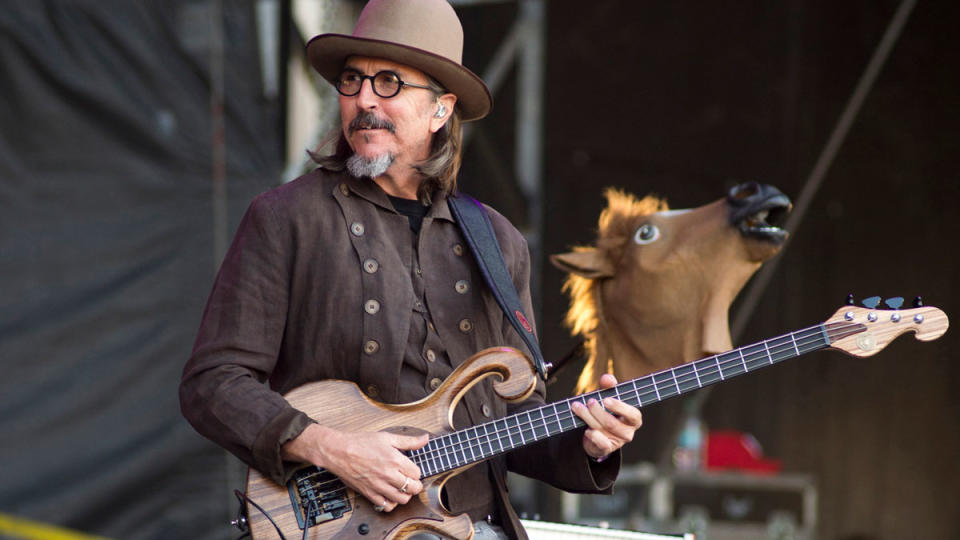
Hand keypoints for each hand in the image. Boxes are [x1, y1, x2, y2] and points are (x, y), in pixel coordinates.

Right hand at [283, 424, 427, 511]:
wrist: (339, 451)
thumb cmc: (360, 443)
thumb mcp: (387, 437)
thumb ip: (408, 441)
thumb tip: (424, 439)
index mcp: (395, 460)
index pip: (417, 473)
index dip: (417, 471)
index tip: (412, 470)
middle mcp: (389, 475)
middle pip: (413, 488)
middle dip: (415, 485)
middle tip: (411, 481)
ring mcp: (379, 486)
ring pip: (402, 499)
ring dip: (405, 495)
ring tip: (402, 488)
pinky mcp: (369, 493)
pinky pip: (386, 506)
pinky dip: (391, 503)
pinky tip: (390, 495)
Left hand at [571, 373, 642, 460]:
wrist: (597, 433)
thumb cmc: (606, 411)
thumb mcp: (607, 396)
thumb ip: (609, 386)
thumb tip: (607, 378)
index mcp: (633, 419)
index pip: (633, 414)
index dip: (619, 407)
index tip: (605, 399)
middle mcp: (628, 431)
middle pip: (612, 422)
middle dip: (597, 410)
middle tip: (589, 401)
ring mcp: (618, 442)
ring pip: (603, 429)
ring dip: (588, 417)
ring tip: (577, 407)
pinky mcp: (607, 449)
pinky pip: (601, 443)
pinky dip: (593, 436)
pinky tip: (587, 430)